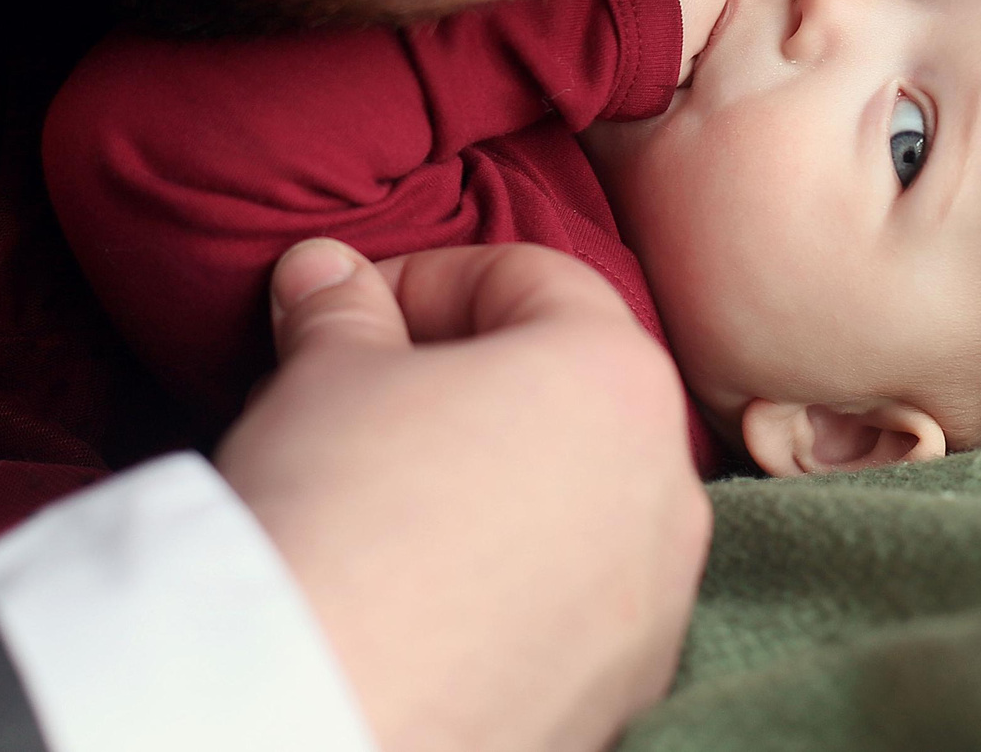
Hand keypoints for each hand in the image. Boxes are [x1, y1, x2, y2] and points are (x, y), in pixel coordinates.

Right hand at [217, 239, 709, 751]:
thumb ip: (341, 310)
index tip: (353, 310)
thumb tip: (325, 274)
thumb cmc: (335, 513)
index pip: (528, 278)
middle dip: (469, 378)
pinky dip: (514, 580)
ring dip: (498, 480)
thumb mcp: (323, 374)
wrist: (313, 707)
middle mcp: (668, 488)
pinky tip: (426, 593)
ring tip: (390, 499)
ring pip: (579, 501)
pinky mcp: (623, 690)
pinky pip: (575, 603)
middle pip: (568, 390)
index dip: (425, 278)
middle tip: (366, 395)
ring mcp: (656, 602)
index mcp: (617, 379)